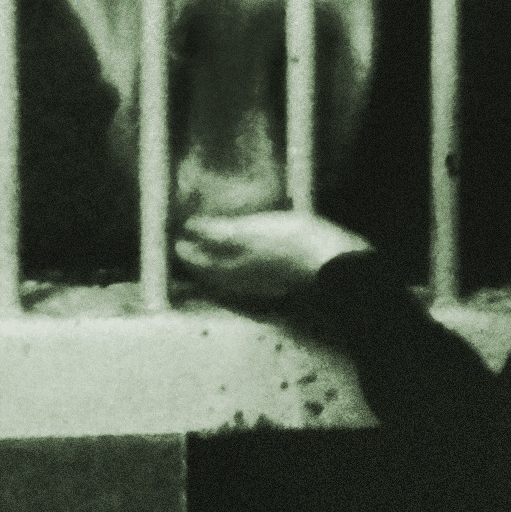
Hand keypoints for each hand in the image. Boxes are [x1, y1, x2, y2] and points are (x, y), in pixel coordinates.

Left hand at [174, 211, 372, 302]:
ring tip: (213, 238)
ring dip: (217, 257)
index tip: (174, 229)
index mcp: (228, 269)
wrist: (336, 266)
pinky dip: (240, 258)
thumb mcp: (249, 232)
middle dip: (196, 253)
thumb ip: (216, 232)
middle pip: (210, 269)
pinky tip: (249, 248)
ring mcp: (261, 282)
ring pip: (228, 272)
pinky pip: (249, 269)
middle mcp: (240, 281)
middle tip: (188, 232)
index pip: (194, 260)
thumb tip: (186, 230)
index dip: (182, 244)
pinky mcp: (280, 277)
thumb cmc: (291, 245)